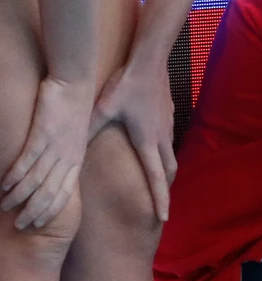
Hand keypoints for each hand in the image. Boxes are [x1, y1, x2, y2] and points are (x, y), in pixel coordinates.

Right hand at [1, 76, 94, 229]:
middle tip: (20, 226)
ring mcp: (55, 146)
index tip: (39, 223)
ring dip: (19, 196)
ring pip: (37, 180)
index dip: (51, 209)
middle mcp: (68, 157)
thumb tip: (58, 163)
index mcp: (77, 158)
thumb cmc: (73, 106)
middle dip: (35, 211)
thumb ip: (67, 151)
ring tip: (5, 207)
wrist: (74, 81)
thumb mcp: (76, 133)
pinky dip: (15, 175)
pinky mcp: (43, 134)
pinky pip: (27, 161)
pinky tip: (4, 185)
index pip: (65, 192)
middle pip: (51, 193)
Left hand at [91, 54, 177, 220]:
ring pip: (170, 155)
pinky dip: (163, 151)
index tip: (163, 219)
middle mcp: (161, 137)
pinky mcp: (169, 116)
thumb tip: (71, 150)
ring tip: (158, 180)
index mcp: (146, 141)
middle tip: (160, 204)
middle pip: (168, 171)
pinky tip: (153, 146)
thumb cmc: (126, 85)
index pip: (156, 178)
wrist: (149, 62)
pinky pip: (168, 140)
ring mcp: (168, 126)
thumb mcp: (102, 109)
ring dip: (165, 171)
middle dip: (165, 189)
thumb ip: (88, 129)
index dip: (159, 200)